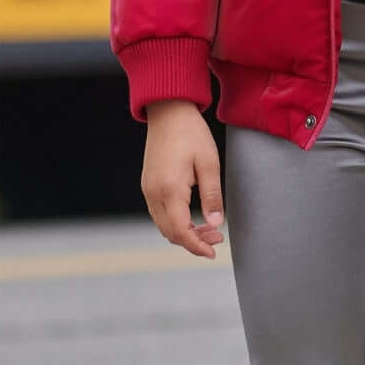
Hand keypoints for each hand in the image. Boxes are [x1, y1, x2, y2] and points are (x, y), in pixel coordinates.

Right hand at [141, 100, 224, 258]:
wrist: (168, 112)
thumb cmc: (192, 133)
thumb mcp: (209, 163)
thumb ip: (212, 196)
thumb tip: (216, 224)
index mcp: (169, 189)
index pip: (181, 231)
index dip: (197, 246)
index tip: (213, 253)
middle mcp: (153, 193)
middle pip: (170, 233)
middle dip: (193, 242)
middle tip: (217, 239)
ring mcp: (147, 189)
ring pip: (163, 225)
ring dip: (184, 233)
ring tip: (209, 229)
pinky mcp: (148, 184)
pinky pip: (159, 213)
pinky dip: (175, 222)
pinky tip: (193, 218)